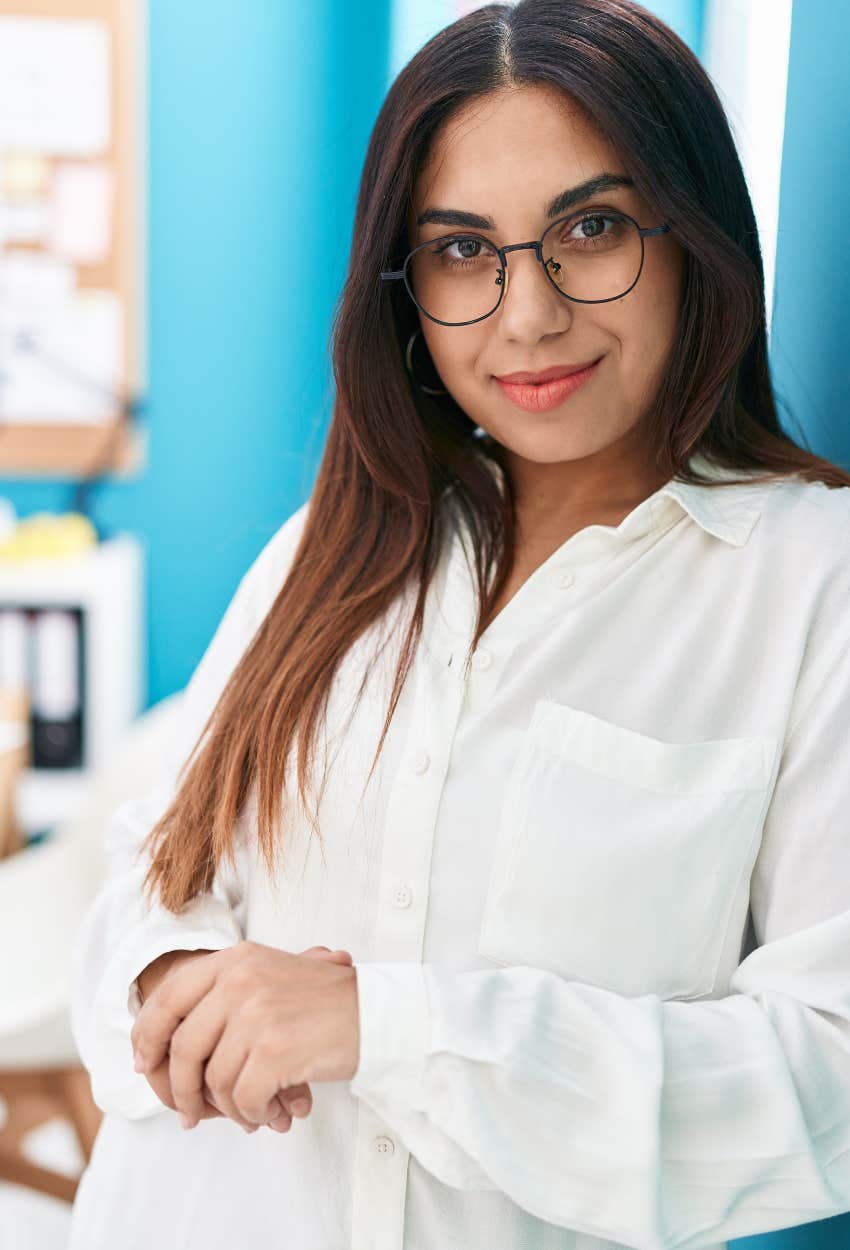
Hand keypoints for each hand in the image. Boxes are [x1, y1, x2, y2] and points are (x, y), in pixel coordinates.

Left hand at [135, 945, 352, 1132]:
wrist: (377, 1013)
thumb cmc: (324, 1003)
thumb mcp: (268, 978)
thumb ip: (220, 998)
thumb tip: (158, 1042)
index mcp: (235, 960)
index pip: (169, 997)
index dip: (148, 1035)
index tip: (143, 1063)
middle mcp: (240, 980)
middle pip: (183, 1048)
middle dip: (180, 1090)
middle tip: (189, 1115)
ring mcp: (256, 1013)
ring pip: (214, 1081)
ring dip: (230, 1108)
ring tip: (251, 1113)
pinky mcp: (274, 1049)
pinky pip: (244, 1098)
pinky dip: (254, 1113)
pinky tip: (272, 1112)